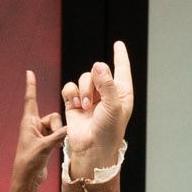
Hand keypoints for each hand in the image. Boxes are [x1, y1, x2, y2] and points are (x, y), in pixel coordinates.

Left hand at [9, 72, 60, 191]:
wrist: (27, 178)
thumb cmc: (29, 162)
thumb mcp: (44, 148)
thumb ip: (57, 137)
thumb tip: (69, 129)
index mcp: (28, 122)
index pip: (30, 99)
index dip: (31, 85)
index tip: (29, 72)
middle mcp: (34, 126)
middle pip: (53, 117)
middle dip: (57, 127)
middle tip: (52, 142)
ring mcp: (40, 134)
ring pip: (57, 127)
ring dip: (58, 136)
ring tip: (52, 148)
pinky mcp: (45, 142)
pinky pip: (58, 135)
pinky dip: (59, 141)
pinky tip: (57, 150)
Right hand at [60, 39, 135, 176]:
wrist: (92, 148)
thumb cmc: (109, 130)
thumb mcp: (113, 106)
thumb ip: (107, 84)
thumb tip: (98, 65)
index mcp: (121, 92)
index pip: (122, 68)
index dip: (120, 55)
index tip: (118, 44)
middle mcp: (106, 92)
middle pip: (97, 70)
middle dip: (93, 81)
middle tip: (93, 99)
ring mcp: (90, 97)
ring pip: (83, 78)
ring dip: (82, 89)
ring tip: (85, 106)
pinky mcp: (74, 103)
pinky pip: (70, 87)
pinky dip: (71, 92)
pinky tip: (75, 103)